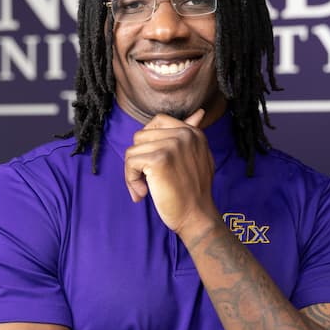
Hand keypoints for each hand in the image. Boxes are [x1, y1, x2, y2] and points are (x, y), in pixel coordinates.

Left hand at [123, 109, 218, 233]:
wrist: (197, 217)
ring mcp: (172, 146)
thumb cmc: (194, 192)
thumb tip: (199, 112)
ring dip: (133, 172)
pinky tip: (143, 193)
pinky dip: (131, 181)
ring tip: (146, 188)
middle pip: (141, 136)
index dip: (148, 142)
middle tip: (148, 181)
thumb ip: (191, 135)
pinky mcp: (159, 160)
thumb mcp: (199, 157)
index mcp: (193, 133)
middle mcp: (184, 135)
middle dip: (139, 160)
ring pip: (133, 150)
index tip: (155, 164)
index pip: (158, 120)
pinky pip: (130, 163)